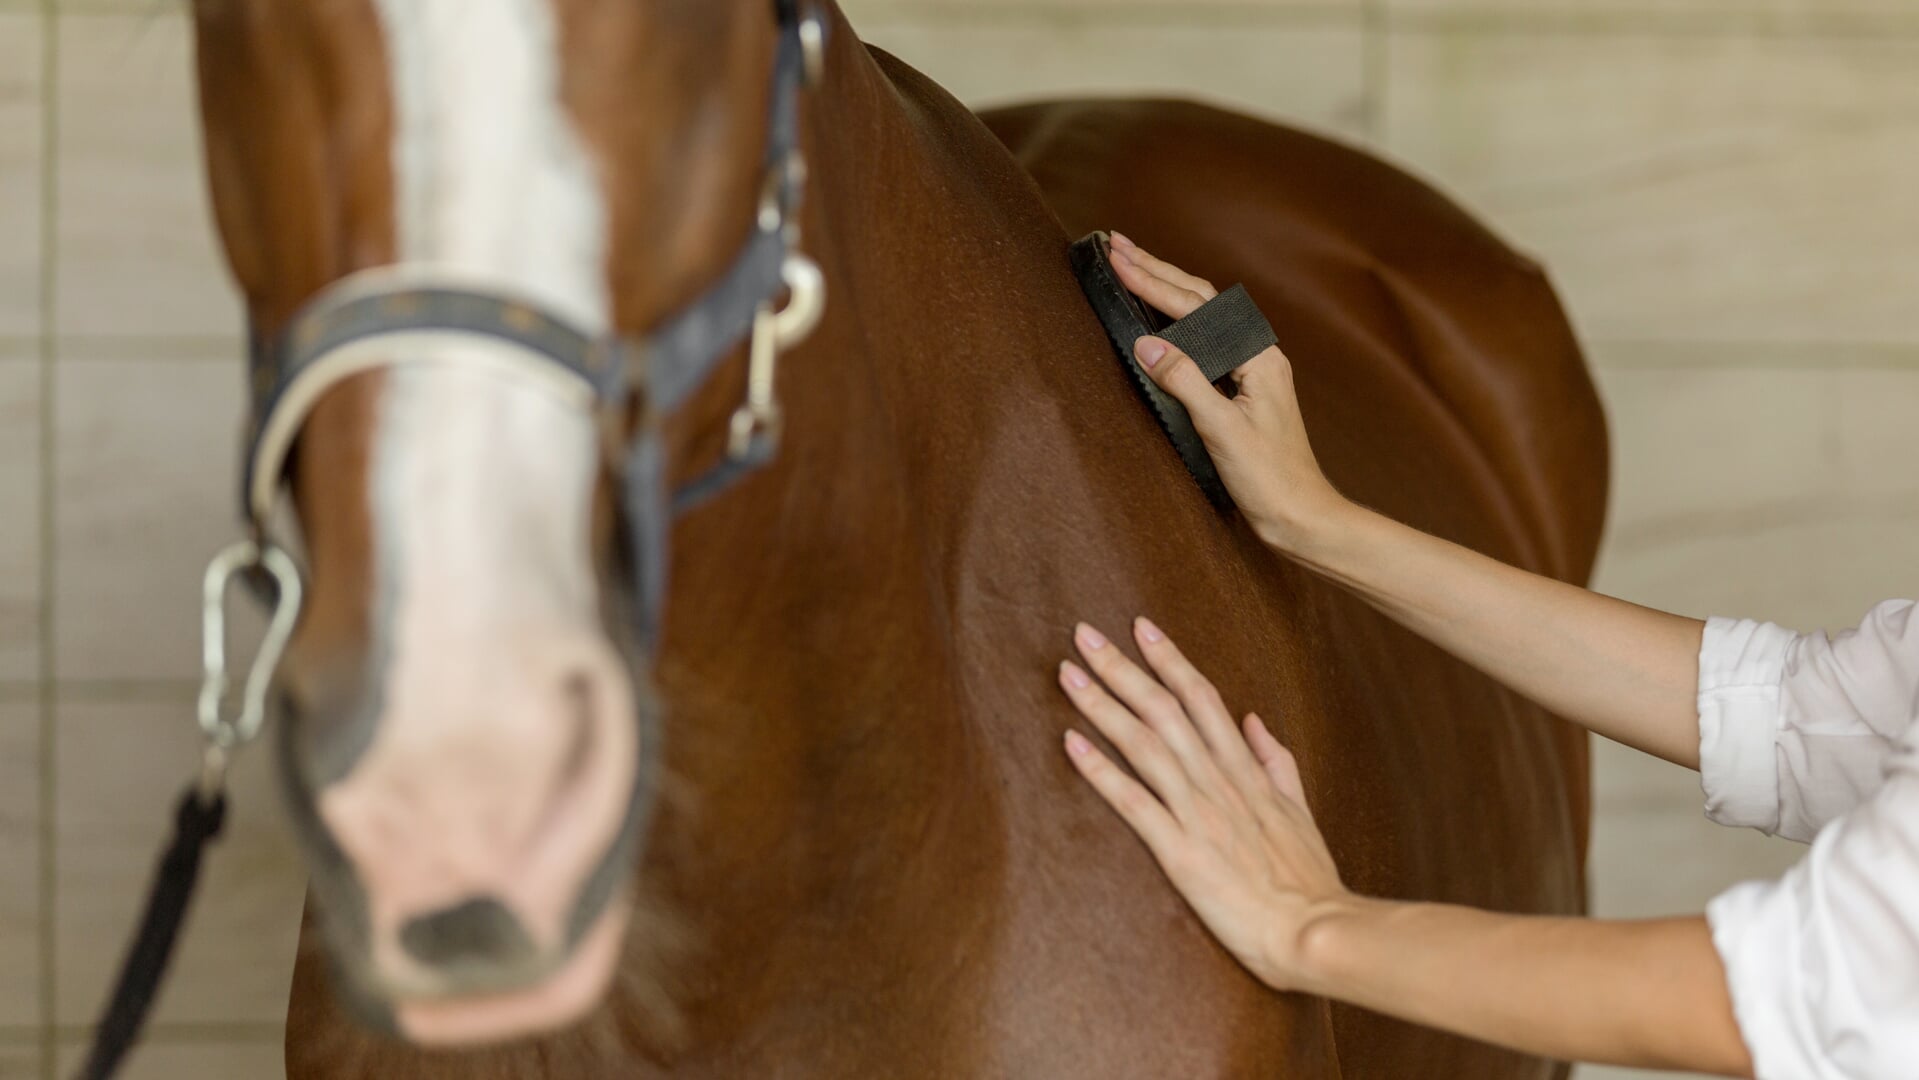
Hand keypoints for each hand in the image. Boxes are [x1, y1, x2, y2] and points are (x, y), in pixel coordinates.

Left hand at [1057, 616, 1350, 991]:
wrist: (1315, 930)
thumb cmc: (1308, 879)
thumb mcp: (1300, 809)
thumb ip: (1277, 761)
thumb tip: (1254, 719)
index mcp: (1246, 770)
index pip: (1202, 698)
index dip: (1169, 660)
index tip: (1141, 627)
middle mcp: (1219, 781)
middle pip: (1164, 709)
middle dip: (1122, 668)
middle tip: (1084, 634)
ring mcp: (1198, 813)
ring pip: (1144, 744)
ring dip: (1102, 705)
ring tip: (1067, 674)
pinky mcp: (1179, 851)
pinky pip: (1133, 802)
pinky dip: (1100, 770)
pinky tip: (1071, 743)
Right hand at [1108, 232, 1345, 551]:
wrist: (1302, 516)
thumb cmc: (1269, 478)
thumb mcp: (1221, 430)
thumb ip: (1185, 380)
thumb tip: (1145, 341)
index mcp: (1257, 357)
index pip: (1196, 307)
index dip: (1152, 282)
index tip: (1117, 259)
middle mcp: (1257, 355)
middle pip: (1201, 299)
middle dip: (1156, 270)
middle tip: (1116, 245)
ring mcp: (1250, 370)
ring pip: (1204, 315)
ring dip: (1166, 288)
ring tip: (1132, 265)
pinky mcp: (1242, 389)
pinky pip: (1206, 339)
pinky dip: (1177, 319)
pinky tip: (1163, 317)